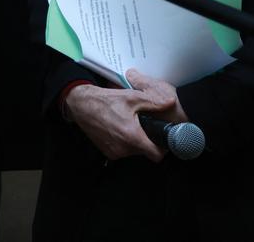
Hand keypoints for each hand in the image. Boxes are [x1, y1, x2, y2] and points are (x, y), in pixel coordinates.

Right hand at [64, 71, 179, 162]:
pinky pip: (122, 151)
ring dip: (134, 141)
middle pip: (145, 152)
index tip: (162, 141)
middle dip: (147, 141)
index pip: (156, 155)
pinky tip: (119, 129)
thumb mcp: (132, 97)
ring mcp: (114, 152)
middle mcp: (123, 148)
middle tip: (143, 126)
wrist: (83, 105)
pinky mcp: (107, 152)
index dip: (163, 149)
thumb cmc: (106, 101)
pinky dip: (124, 143)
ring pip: (133, 152)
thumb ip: (154, 102)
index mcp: (132, 136)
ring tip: (130, 125)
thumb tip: (171, 102)